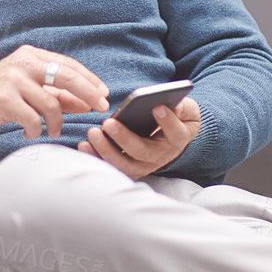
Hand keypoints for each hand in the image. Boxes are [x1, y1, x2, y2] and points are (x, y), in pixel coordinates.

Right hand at [0, 45, 108, 138]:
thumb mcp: (29, 93)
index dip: (89, 79)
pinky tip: (30, 133)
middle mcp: (22, 63)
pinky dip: (36, 129)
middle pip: (66, 75)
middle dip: (88, 93)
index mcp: (29, 56)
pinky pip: (33, 118)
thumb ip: (57, 96)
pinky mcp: (3, 98)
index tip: (103, 94)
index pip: (67, 64)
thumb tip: (88, 103)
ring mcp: (12, 79)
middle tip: (100, 108)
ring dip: (57, 122)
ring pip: (51, 102)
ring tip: (53, 131)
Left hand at [78, 97, 201, 180]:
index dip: (167, 122)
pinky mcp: (127, 167)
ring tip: (93, 133)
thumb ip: (184, 107)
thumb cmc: (177, 118)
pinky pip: (110, 166)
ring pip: (124, 164)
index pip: (175, 132)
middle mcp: (160, 156)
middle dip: (124, 138)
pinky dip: (96, 158)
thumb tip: (173, 104)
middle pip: (142, 151)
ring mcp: (142, 164)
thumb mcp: (187, 110)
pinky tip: (84, 145)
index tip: (157, 107)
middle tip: (109, 123)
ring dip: (106, 150)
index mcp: (177, 139)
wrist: (170, 135)